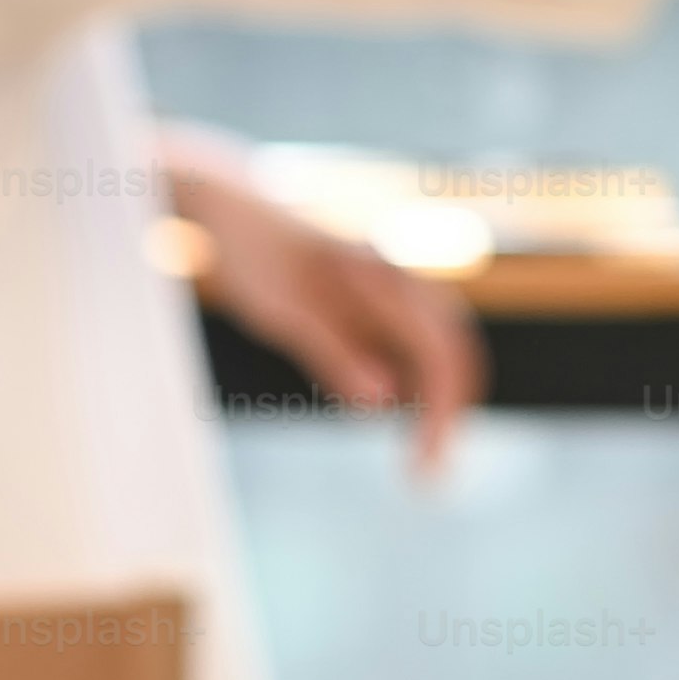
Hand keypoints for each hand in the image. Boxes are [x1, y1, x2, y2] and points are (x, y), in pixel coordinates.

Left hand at [156, 141, 481, 477]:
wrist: (226, 202)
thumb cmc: (252, 253)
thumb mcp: (284, 311)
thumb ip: (334, 352)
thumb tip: (381, 404)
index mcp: (386, 275)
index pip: (440, 354)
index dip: (442, 415)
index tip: (426, 467)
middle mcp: (400, 275)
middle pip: (452, 351)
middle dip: (448, 414)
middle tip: (427, 477)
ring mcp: (390, 283)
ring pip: (435, 346)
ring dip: (434, 399)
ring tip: (417, 456)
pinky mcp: (373, 294)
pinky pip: (407, 340)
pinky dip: (411, 379)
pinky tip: (389, 410)